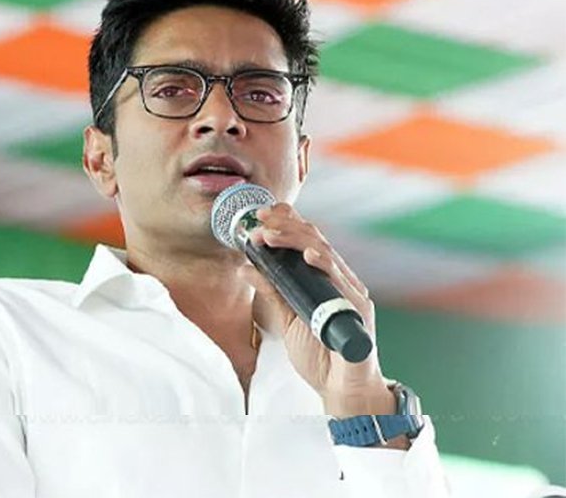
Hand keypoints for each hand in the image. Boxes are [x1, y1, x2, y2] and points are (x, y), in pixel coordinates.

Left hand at [238, 203, 395, 418]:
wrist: (342, 390)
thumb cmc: (319, 355)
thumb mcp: (287, 318)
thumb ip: (272, 292)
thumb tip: (245, 267)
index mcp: (324, 279)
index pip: (307, 240)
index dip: (287, 222)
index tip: (261, 214)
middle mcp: (340, 280)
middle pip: (315, 240)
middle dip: (286, 225)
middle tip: (259, 219)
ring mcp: (350, 293)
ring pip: (325, 254)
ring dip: (295, 240)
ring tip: (271, 234)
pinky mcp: (358, 310)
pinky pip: (342, 282)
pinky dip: (325, 266)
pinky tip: (309, 255)